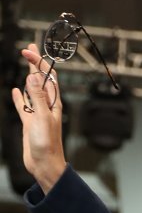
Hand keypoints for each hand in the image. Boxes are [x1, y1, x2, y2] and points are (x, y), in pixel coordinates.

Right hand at [10, 44, 67, 191]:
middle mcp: (47, 106)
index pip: (47, 77)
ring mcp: (37, 113)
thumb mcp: (42, 118)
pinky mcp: (29, 122)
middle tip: (29, 48)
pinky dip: (19, 97)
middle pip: (41, 79)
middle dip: (36, 63)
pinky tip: (15, 91)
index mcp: (53, 103)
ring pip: (32, 90)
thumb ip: (37, 98)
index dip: (38, 62)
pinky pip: (23, 106)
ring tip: (26, 64)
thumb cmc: (47, 144)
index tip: (27, 51)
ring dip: (29, 76)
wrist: (45, 164)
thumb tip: (32, 77)